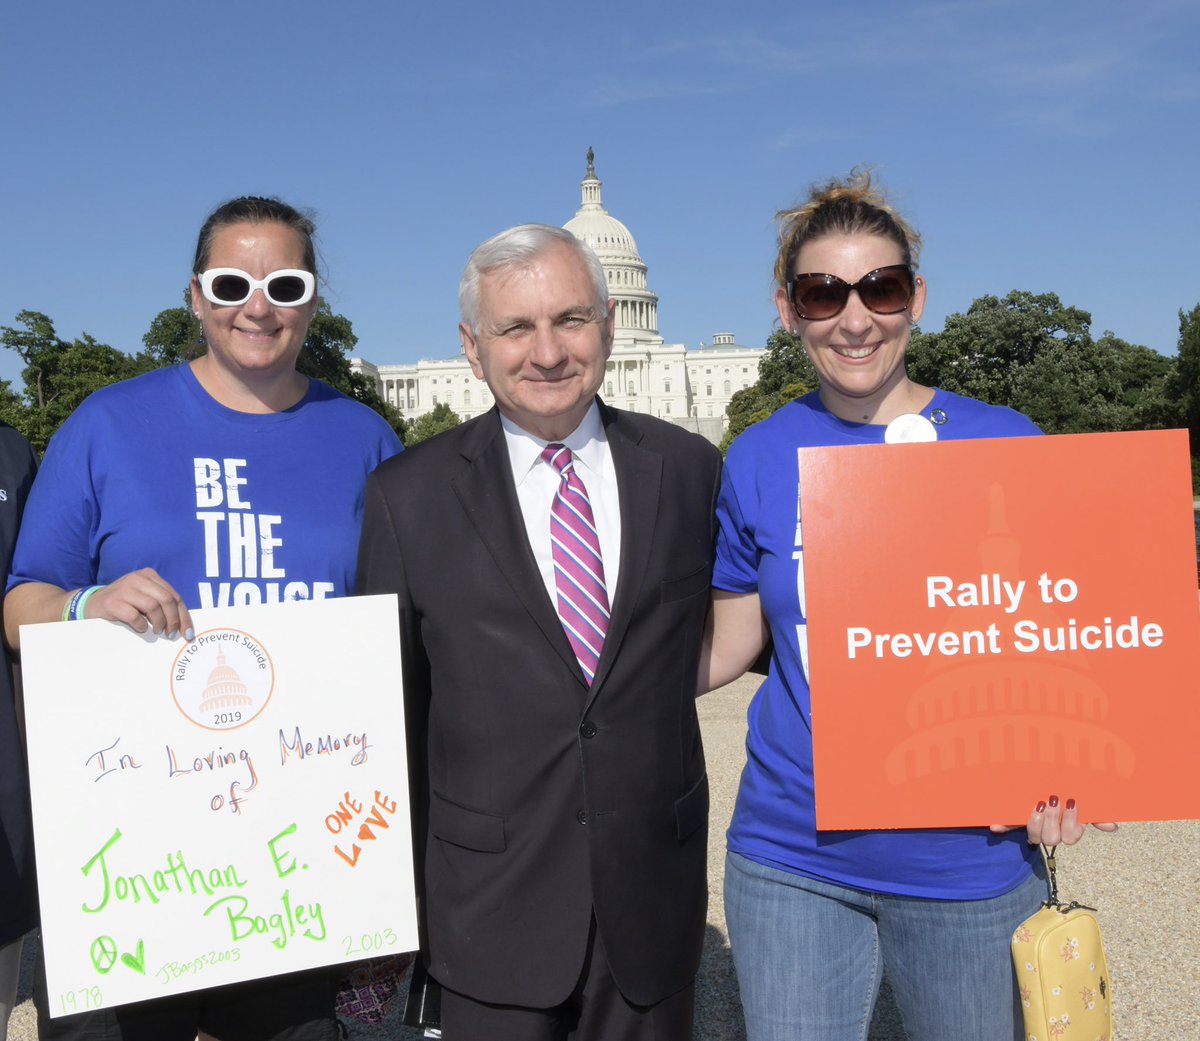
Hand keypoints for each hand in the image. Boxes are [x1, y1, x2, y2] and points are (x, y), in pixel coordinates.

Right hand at [83, 569, 192, 639]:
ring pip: (153, 606)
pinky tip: (140, 628)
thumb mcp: (143, 597)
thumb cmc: (123, 603)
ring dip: (158, 623)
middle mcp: (138, 578)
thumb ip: (161, 603)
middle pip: (166, 600)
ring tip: (156, 631)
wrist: (91, 604)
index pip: (174, 596)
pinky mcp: (113, 602)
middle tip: (171, 633)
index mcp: (149, 575)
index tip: (187, 632)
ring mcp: (124, 589)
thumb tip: (183, 622)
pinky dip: (141, 625)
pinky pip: (134, 616)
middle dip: (173, 620)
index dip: (183, 615)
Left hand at [989, 795, 1117, 845]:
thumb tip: (1113, 827)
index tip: (1071, 803)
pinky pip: (1007, 826)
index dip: (1071, 826)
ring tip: (1038, 804)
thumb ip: (1094, 812)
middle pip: (1053, 839)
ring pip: (1035, 837)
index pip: (1071, 836)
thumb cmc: (1061, 783)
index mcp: (1065, 824)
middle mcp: (1048, 828)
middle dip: (1054, 821)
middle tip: (1053, 800)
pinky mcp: (1012, 817)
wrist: (1035, 769)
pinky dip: (1002, 826)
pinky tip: (996, 826)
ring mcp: (1030, 824)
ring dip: (1036, 823)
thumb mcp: (1077, 792)